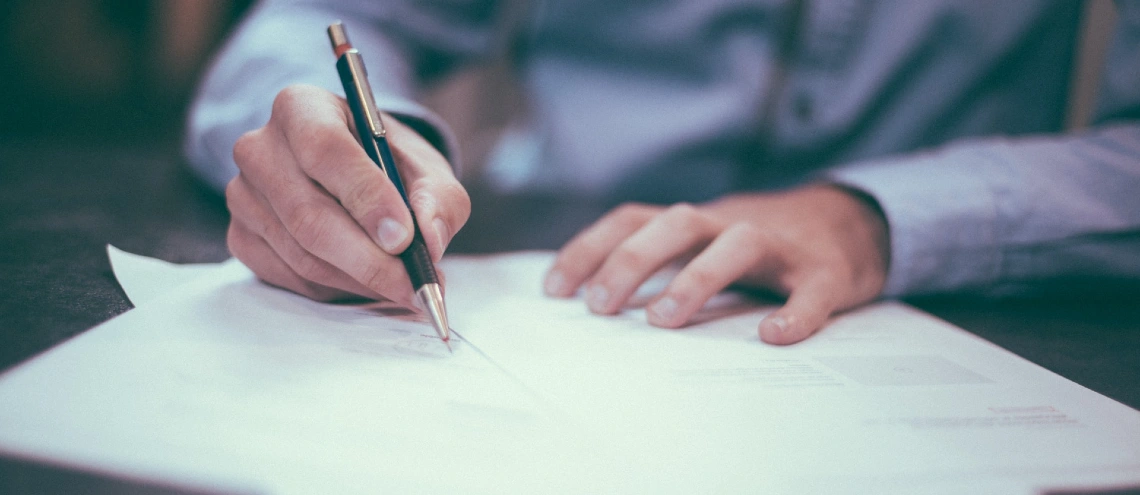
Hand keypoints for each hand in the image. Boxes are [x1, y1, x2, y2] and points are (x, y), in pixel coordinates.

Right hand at [225, 84, 469, 305]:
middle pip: (309, 215)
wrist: (354, 174)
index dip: (366, 197)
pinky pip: (291, 277)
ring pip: (302, 254)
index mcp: (302, 107)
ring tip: (403, 286)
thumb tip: (429, 240)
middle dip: (369, 259)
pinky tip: (368, 282)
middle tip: (414, 284)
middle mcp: (260, 148)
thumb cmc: (389, 164)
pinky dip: (337, 289)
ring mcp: (243, 195)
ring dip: (360, 280)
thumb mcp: (426, 168)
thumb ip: (438, 199)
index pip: (325, 150)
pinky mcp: (241, 237)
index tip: (404, 238)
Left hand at [543, 185, 889, 343]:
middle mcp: (731, 224)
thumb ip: (659, 263)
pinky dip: (795, 312)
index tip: (554, 290)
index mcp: (696, 223)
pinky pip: (811, 290)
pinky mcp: (826, 272)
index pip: (633, 220)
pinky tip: (773, 336)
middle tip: (600, 307)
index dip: (590, 248)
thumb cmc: (759, 247)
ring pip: (737, 244)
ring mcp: (781, 246)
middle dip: (632, 260)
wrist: (852, 223)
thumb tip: (591, 303)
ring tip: (663, 320)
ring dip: (696, 278)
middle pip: (677, 223)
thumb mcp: (703, 244)